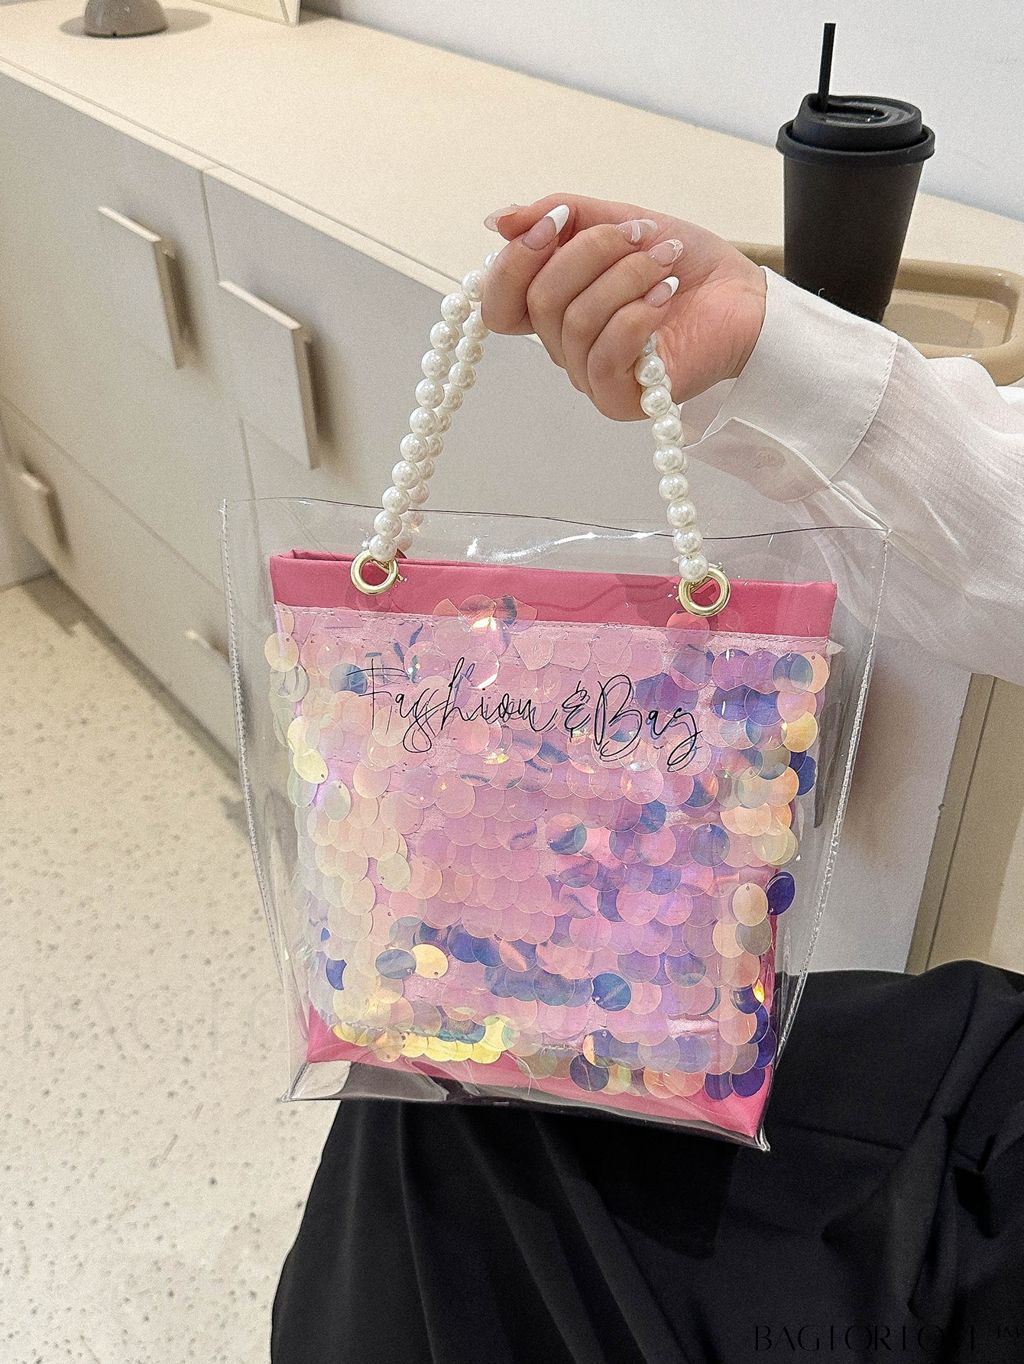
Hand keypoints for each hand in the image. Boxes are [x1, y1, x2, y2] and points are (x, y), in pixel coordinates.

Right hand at [480, 194, 766, 419]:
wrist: (743, 295)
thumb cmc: (680, 262)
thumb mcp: (616, 217)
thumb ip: (559, 215)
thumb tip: (498, 221)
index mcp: (552, 308)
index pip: (497, 301)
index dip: (518, 258)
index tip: (561, 219)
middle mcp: (563, 347)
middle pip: (540, 302)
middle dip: (593, 253)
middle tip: (641, 233)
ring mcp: (590, 375)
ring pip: (576, 323)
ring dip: (626, 277)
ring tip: (665, 262)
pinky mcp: (622, 398)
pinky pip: (606, 356)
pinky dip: (637, 314)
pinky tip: (666, 296)